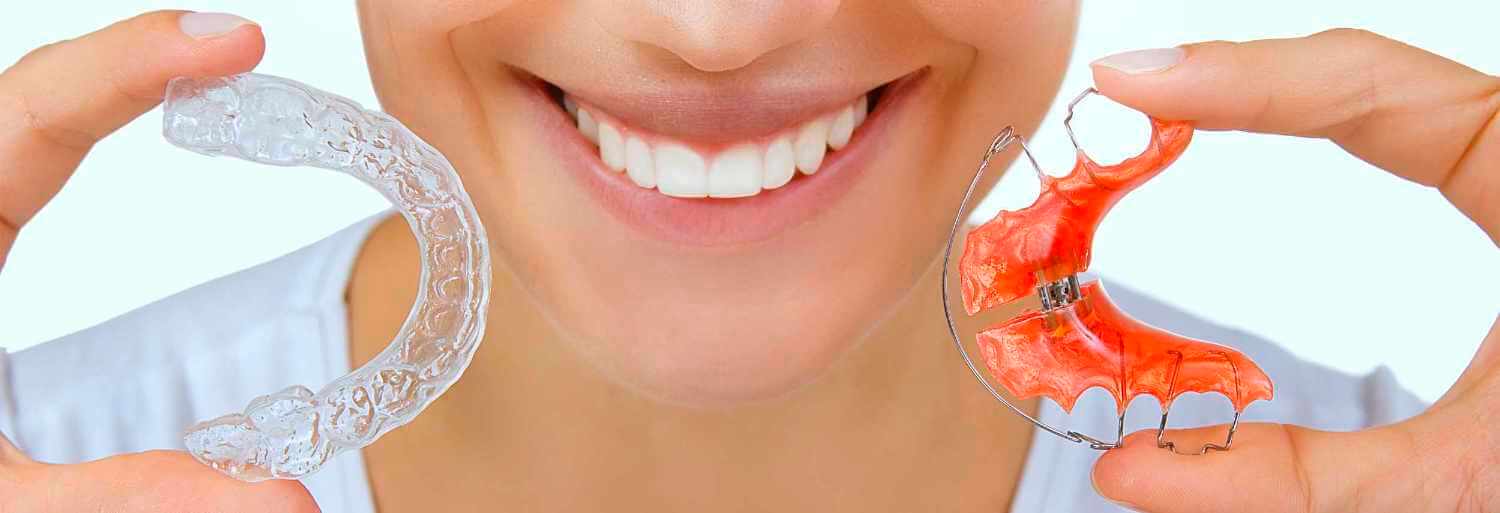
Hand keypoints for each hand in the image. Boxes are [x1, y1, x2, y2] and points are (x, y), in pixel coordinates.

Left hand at [0, 10, 314, 511]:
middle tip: (240, 45)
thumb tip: (284, 503)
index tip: (232, 43)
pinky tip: (135, 109)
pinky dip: (79, 116)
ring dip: (103, 76)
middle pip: (24, 97)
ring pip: (14, 118)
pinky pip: (13, 154)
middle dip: (131, 57)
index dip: (132, 64)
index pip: (28, 116)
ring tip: (207, 63)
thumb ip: (119, 498)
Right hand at [1088, 29, 1499, 511]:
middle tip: (1124, 102)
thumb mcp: (1475, 477)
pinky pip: (1419, 139)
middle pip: (1367, 80)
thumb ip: (1303, 480)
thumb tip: (1139, 472)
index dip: (1232, 79)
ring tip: (1167, 105)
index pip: (1364, 88)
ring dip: (1278, 95)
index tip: (1130, 86)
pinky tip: (1263, 128)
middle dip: (1237, 81)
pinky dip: (1327, 129)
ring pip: (1396, 102)